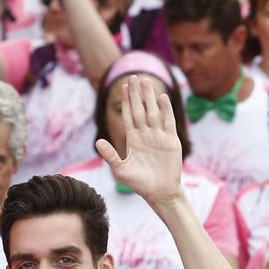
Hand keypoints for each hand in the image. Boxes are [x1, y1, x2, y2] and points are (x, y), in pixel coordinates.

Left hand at [93, 75, 182, 205]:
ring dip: (150, 97)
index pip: (129, 115)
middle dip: (137, 93)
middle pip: (140, 109)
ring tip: (146, 81)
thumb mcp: (121, 169)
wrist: (159, 192)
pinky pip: (168, 122)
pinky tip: (162, 97)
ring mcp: (159, 136)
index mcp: (133, 139)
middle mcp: (146, 134)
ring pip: (153, 111)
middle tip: (134, 76)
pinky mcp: (171, 140)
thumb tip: (97, 141)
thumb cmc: (139, 183)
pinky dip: (166, 110)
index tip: (124, 86)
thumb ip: (110, 155)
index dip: (127, 101)